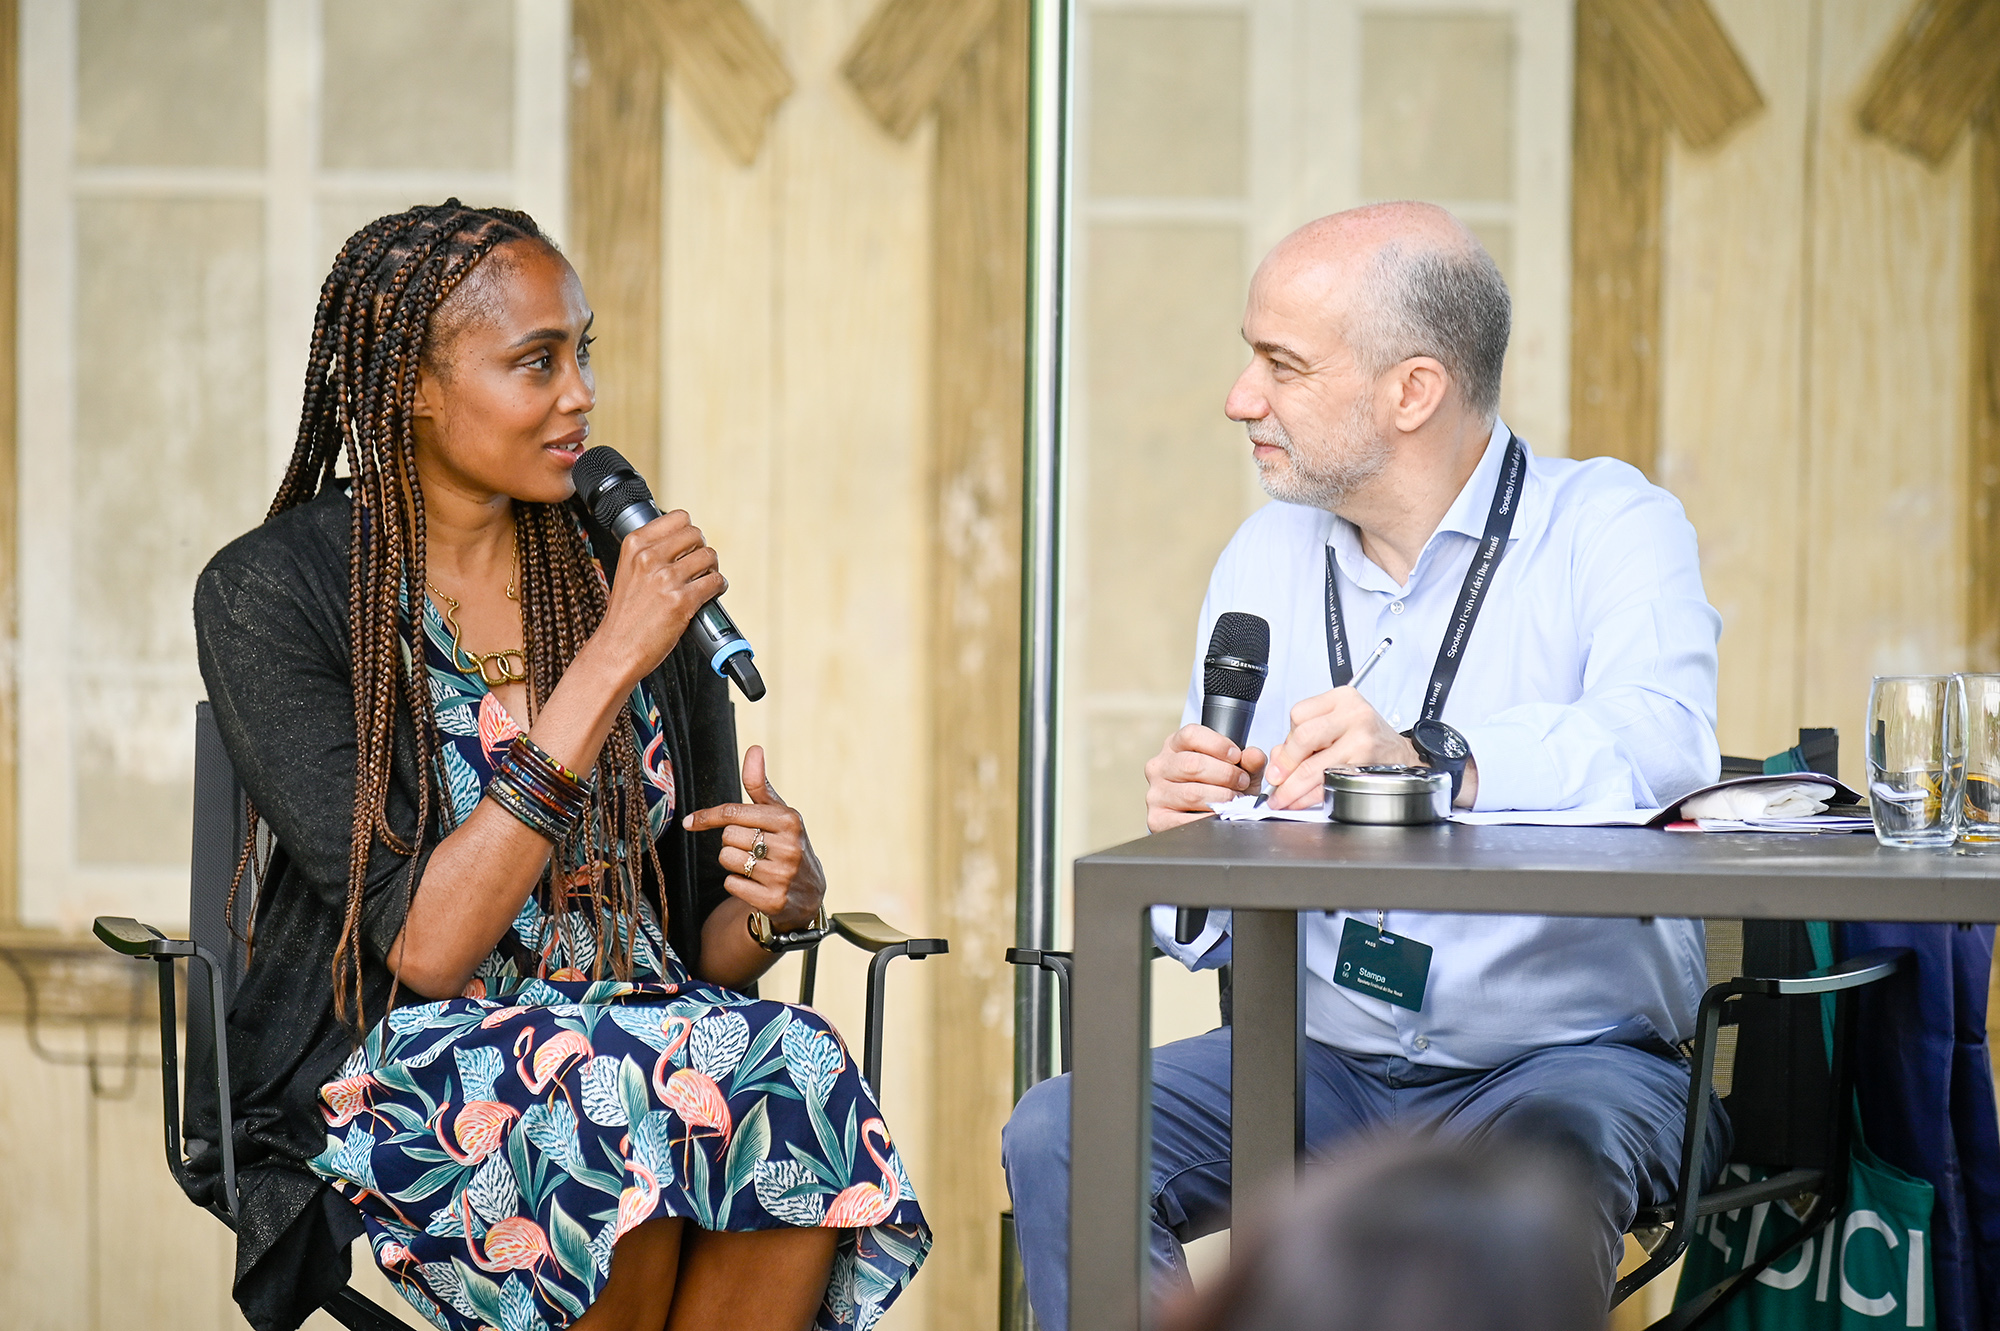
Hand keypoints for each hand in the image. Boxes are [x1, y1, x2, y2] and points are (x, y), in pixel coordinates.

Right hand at [593, 510, 725, 681]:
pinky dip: (718, 588)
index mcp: (635, 545)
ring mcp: (665, 579)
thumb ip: (651, 552)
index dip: (689, 533)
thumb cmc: (626, 615)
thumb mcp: (628, 570)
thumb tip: (684, 540)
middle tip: (697, 567)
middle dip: (701, 550)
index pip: (679, 518)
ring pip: (709, 557)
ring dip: (711, 570)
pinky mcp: (681, 601)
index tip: (687, 548)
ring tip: (702, 582)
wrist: (617, 649)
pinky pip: (715, 582)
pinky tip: (709, 594)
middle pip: (697, 534)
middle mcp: (649, 557)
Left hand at [682, 746, 825, 930]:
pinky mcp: (774, 900)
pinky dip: (737, 885)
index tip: (689, 822)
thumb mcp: (778, 814)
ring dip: (733, 864)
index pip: (734, 813)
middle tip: (752, 848)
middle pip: (728, 837)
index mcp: (788, 820)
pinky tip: (756, 884)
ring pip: (728, 860)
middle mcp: (789, 846)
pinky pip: (731, 885)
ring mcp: (782, 875)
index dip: (707, 816)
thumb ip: (760, 785)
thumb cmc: (786, 844)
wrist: (809, 892)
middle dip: (733, 842)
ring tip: (755, 866)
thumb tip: (754, 749)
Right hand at [1144, 724, 1267, 832]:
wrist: (1205, 816)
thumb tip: (1253, 755)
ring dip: (1221, 797)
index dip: (1218, 744)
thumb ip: (1249, 760)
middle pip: (1193, 764)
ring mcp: (1156, 792)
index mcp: (1174, 746)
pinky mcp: (1157, 818)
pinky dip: (1209, 819)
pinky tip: (1220, 816)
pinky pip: (1185, 820)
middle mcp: (1160, 766)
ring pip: (1191, 793)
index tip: (1236, 756)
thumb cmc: (1219, 787)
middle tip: (1242, 782)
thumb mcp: (1237, 769)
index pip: (1191, 735)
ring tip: (1235, 799)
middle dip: (1225, 775)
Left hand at [1264, 687, 1418, 808]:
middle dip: (1285, 764)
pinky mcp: (1364, 765)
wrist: (1400, 755)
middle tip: (1275, 780)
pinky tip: (1302, 800)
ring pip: (1313, 766)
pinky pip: (1328, 783)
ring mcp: (1361, 740)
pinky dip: (1310, 796)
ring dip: (1292, 788)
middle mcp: (1353, 715)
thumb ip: (1304, 735)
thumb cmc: (1366, 737)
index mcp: (1343, 698)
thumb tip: (1277, 760)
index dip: (1286, 739)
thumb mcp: (1337, 723)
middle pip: (1303, 738)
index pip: (1299, 714)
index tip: (1281, 757)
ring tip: (1282, 797)